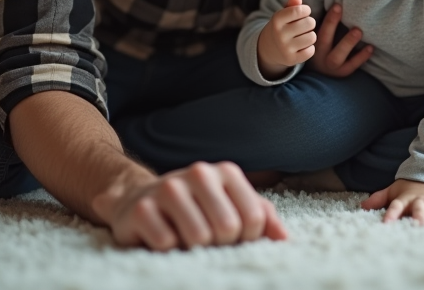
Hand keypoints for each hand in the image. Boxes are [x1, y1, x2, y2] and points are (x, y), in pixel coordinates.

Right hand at [92, 161, 287, 250]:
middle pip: (228, 228)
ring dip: (193, 249)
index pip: (254, 219)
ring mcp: (168, 188)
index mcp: (226, 172)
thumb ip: (262, 217)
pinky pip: (167, 244)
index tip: (232, 237)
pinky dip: (168, 251)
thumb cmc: (196, 209)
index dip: (246, 239)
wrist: (139, 201)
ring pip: (198, 237)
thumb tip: (283, 238)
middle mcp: (199, 173)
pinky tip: (162, 238)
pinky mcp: (141, 208)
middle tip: (206, 240)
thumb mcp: (232, 207)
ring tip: (184, 238)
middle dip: (220, 244)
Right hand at [257, 0, 316, 77]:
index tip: (303, 12)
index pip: (299, 10)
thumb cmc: (282, 26)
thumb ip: (291, 5)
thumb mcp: (283, 14)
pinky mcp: (291, 60)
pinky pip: (311, 51)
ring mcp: (285, 48)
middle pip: (309, 23)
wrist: (269, 49)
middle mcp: (279, 34)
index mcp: (277, 20)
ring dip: (310, 35)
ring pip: (312, 37)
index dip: (306, 10)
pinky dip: (309, 48)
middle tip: (304, 25)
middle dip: (310, 22)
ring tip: (303, 35)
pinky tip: (303, 46)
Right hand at [309, 3, 373, 77]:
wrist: (312, 73)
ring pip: (336, 56)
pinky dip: (361, 57)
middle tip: (342, 10)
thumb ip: (297, 13)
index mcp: (307, 43)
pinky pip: (351, 66)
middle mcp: (317, 56)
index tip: (338, 5)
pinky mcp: (341, 74)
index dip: (326, 18)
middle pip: (323, 40)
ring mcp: (329, 67)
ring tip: (359, 31)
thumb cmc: (310, 44)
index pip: (312, 30)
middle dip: (332, 24)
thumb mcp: (302, 31)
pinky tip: (371, 47)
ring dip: (348, 43)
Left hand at [361, 179, 423, 223]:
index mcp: (407, 198)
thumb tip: (362, 206)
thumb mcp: (393, 190)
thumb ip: (379, 198)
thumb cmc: (409, 188)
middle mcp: (423, 199)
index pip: (396, 206)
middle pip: (421, 209)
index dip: (391, 215)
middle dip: (421, 217)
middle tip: (421, 226)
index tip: (386, 224)